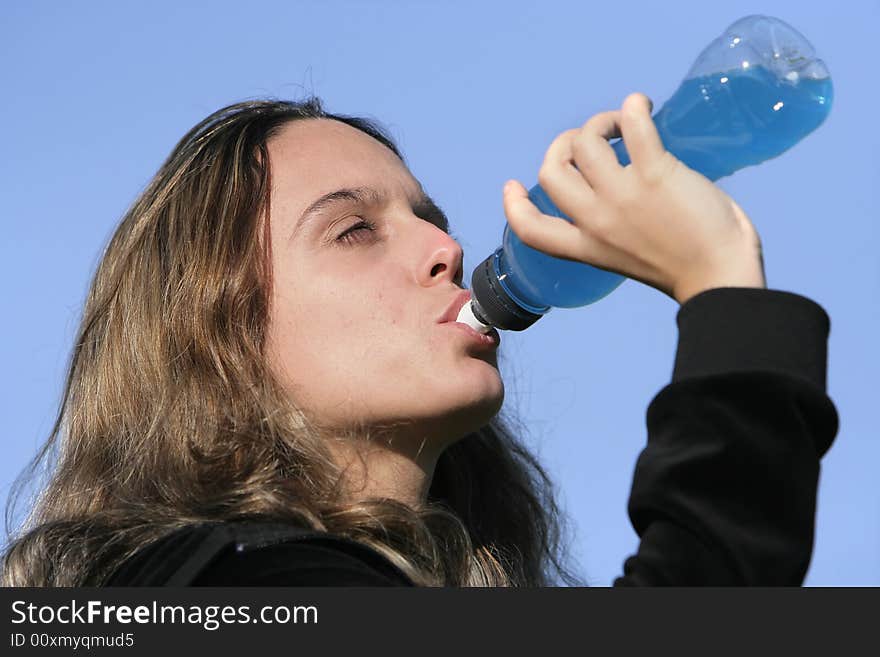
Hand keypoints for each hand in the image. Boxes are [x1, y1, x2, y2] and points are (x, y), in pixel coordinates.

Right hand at [501, 93, 765, 304]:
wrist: (720, 276)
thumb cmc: (686, 268)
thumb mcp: (624, 257)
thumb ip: (609, 227)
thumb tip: (619, 180)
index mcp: (586, 246)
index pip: (530, 229)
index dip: (513, 205)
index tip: (512, 186)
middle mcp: (595, 219)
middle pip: (550, 170)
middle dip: (563, 145)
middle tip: (593, 140)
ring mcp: (621, 196)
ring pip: (584, 141)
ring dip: (601, 122)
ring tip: (624, 123)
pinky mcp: (653, 174)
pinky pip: (632, 126)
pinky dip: (634, 108)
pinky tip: (644, 106)